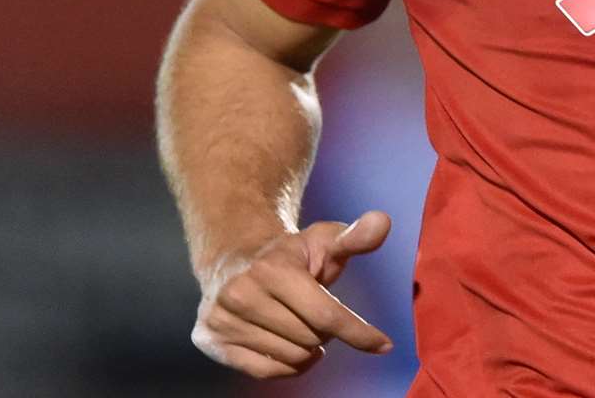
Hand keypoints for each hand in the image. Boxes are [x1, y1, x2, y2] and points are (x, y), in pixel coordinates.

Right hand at [192, 210, 394, 378]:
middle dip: (324, 331)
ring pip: (292, 357)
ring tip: (297, 322)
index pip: (326, 315)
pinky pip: (266, 372)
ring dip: (306, 347)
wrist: (234, 259)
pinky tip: (286, 342)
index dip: (358, 332)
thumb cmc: (289, 254)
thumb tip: (382, 222)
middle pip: (311, 339)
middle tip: (315, 311)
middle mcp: (241, 294)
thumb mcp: (323, 240)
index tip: (383, 345)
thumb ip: (355, 237)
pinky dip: (286, 364)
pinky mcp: (210, 340)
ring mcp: (222, 319)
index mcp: (272, 269)